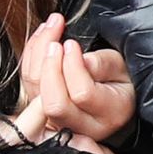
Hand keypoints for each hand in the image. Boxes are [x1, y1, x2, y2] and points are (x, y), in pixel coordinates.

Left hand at [10, 14, 135, 152]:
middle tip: (55, 42)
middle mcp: (82, 125)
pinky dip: (30, 59)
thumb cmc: (120, 79)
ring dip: (37, 56)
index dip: (73, 67)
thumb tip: (80, 59)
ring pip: (36, 95)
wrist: (113, 96)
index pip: (82, 94)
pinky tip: (41, 38)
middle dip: (49, 67)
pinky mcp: (42, 113)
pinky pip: (29, 87)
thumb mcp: (123, 68)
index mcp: (109, 114)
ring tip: (49, 28)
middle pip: (54, 104)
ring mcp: (60, 122)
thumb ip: (104, 64)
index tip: (72, 43)